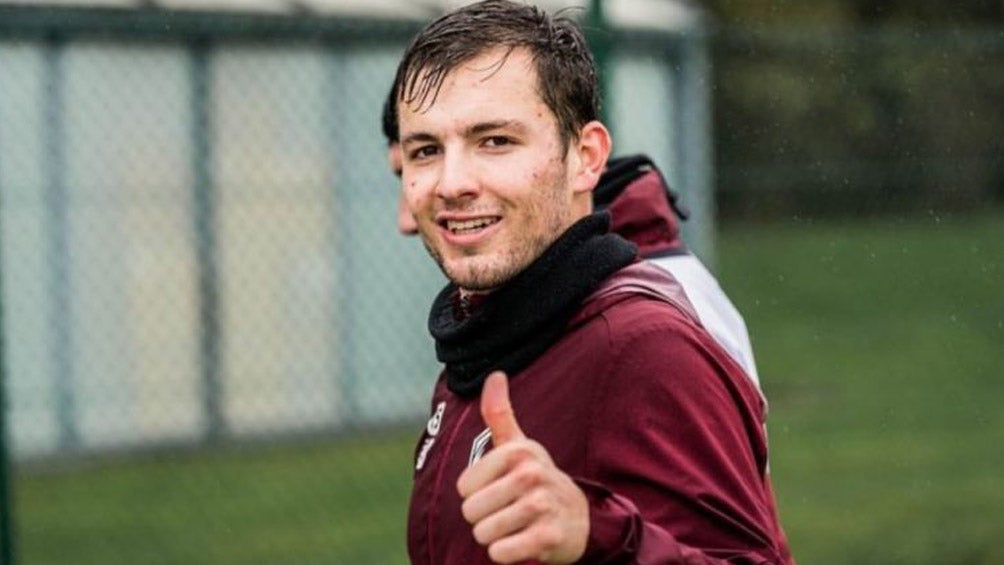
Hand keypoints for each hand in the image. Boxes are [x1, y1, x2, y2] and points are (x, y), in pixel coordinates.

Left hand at [457, 371, 588, 563]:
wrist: (580, 519)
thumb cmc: (537, 479)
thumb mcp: (519, 445)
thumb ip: (499, 413)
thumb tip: (494, 374)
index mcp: (518, 452)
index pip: (464, 486)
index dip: (474, 494)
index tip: (497, 489)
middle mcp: (531, 476)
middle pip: (471, 511)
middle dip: (482, 519)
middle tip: (505, 512)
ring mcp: (542, 506)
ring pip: (484, 533)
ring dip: (493, 537)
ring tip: (514, 526)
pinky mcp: (548, 538)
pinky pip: (501, 553)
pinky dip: (504, 554)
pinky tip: (522, 542)